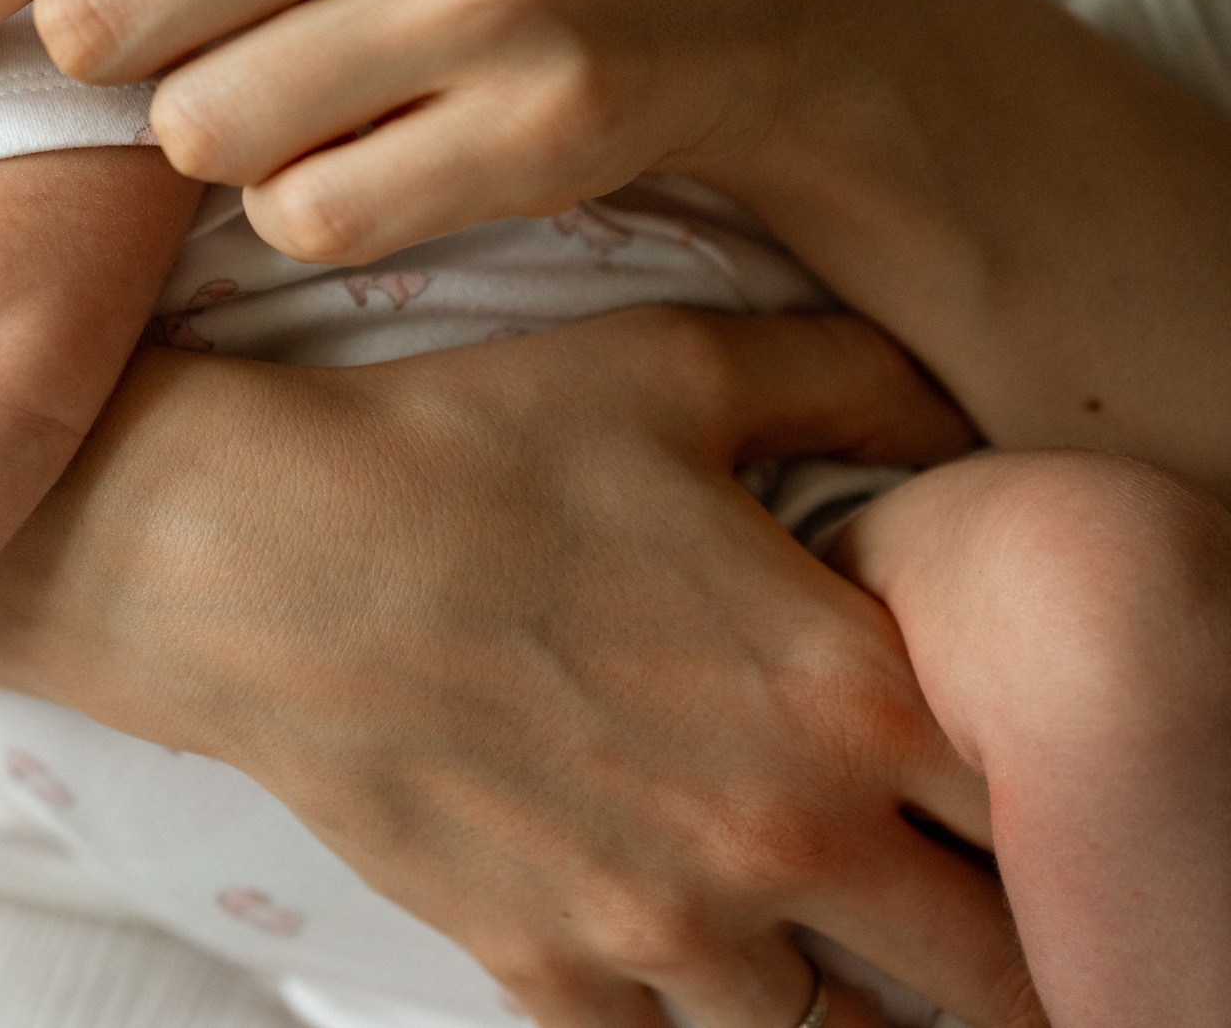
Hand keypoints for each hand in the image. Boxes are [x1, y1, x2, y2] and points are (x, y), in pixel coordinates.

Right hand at [0, 307, 1044, 1027]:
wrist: (252, 553)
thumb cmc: (462, 444)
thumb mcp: (670, 364)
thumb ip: (850, 379)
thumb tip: (960, 413)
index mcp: (844, 686)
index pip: (1058, 799)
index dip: (1072, 792)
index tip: (1031, 779)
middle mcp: (783, 837)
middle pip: (994, 970)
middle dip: (1010, 939)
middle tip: (964, 891)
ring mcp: (660, 927)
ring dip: (859, 996)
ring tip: (834, 937)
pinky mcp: (543, 970)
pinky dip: (692, 1021)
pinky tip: (681, 956)